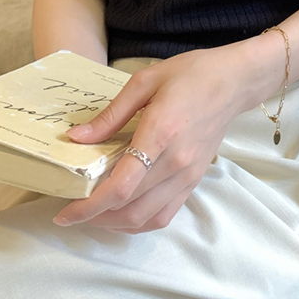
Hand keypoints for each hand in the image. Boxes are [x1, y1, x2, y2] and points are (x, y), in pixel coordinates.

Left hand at [51, 38, 280, 232]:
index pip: (122, 185)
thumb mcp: (145, 81)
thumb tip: (76, 137)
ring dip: (115, 224)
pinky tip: (123, 212)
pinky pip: (165, 215)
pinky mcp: (195, 180)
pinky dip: (139, 222)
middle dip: (94, 217)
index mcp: (161, 133)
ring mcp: (188, 175)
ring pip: (146, 219)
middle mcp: (176, 162)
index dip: (89, 206)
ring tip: (93, 213)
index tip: (64, 212)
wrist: (234, 82)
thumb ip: (111, 114)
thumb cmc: (190, 74)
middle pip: (129, 208)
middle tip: (71, 212)